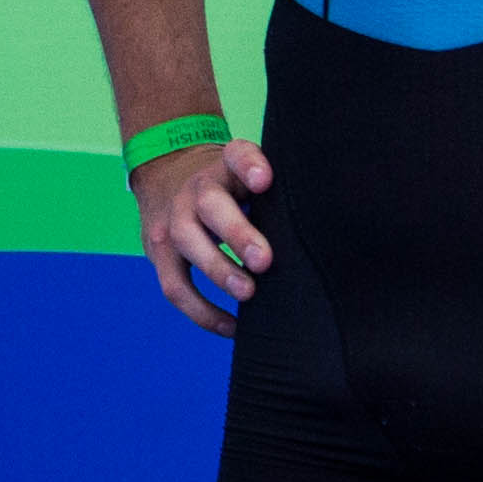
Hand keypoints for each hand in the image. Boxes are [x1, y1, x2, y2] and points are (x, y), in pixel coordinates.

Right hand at [133, 133, 276, 335]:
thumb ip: (276, 194)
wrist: (167, 180)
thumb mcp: (246, 176)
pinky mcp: (160, 253)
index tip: (265, 180)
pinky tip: (232, 326)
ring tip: (248, 293)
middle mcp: (196, 190)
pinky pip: (175, 286)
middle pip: (211, 204)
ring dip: (218, 270)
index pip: (236, 155)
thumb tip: (323, 232)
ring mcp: (173, 220)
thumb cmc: (228, 189)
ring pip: (188, 242)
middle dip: (237, 233)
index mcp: (225, 166)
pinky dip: (202, 311)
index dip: (249, 165)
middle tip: (264, 260)